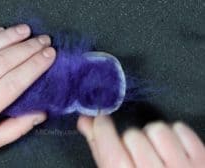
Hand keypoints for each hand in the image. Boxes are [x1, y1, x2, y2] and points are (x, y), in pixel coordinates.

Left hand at [0, 24, 55, 166]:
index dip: (35, 66)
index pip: (14, 83)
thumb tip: (41, 113)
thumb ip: (15, 129)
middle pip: (2, 62)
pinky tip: (0, 30)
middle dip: (28, 49)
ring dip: (9, 37)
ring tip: (27, 30)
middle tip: (45, 40)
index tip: (50, 55)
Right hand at [77, 115, 204, 167]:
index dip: (103, 128)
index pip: (111, 151)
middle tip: (134, 151)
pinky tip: (172, 148)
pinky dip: (175, 134)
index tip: (102, 120)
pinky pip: (181, 129)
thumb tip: (85, 121)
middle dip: (130, 139)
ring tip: (155, 150)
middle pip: (133, 136)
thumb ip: (100, 149)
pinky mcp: (201, 159)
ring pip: (158, 129)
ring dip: (152, 135)